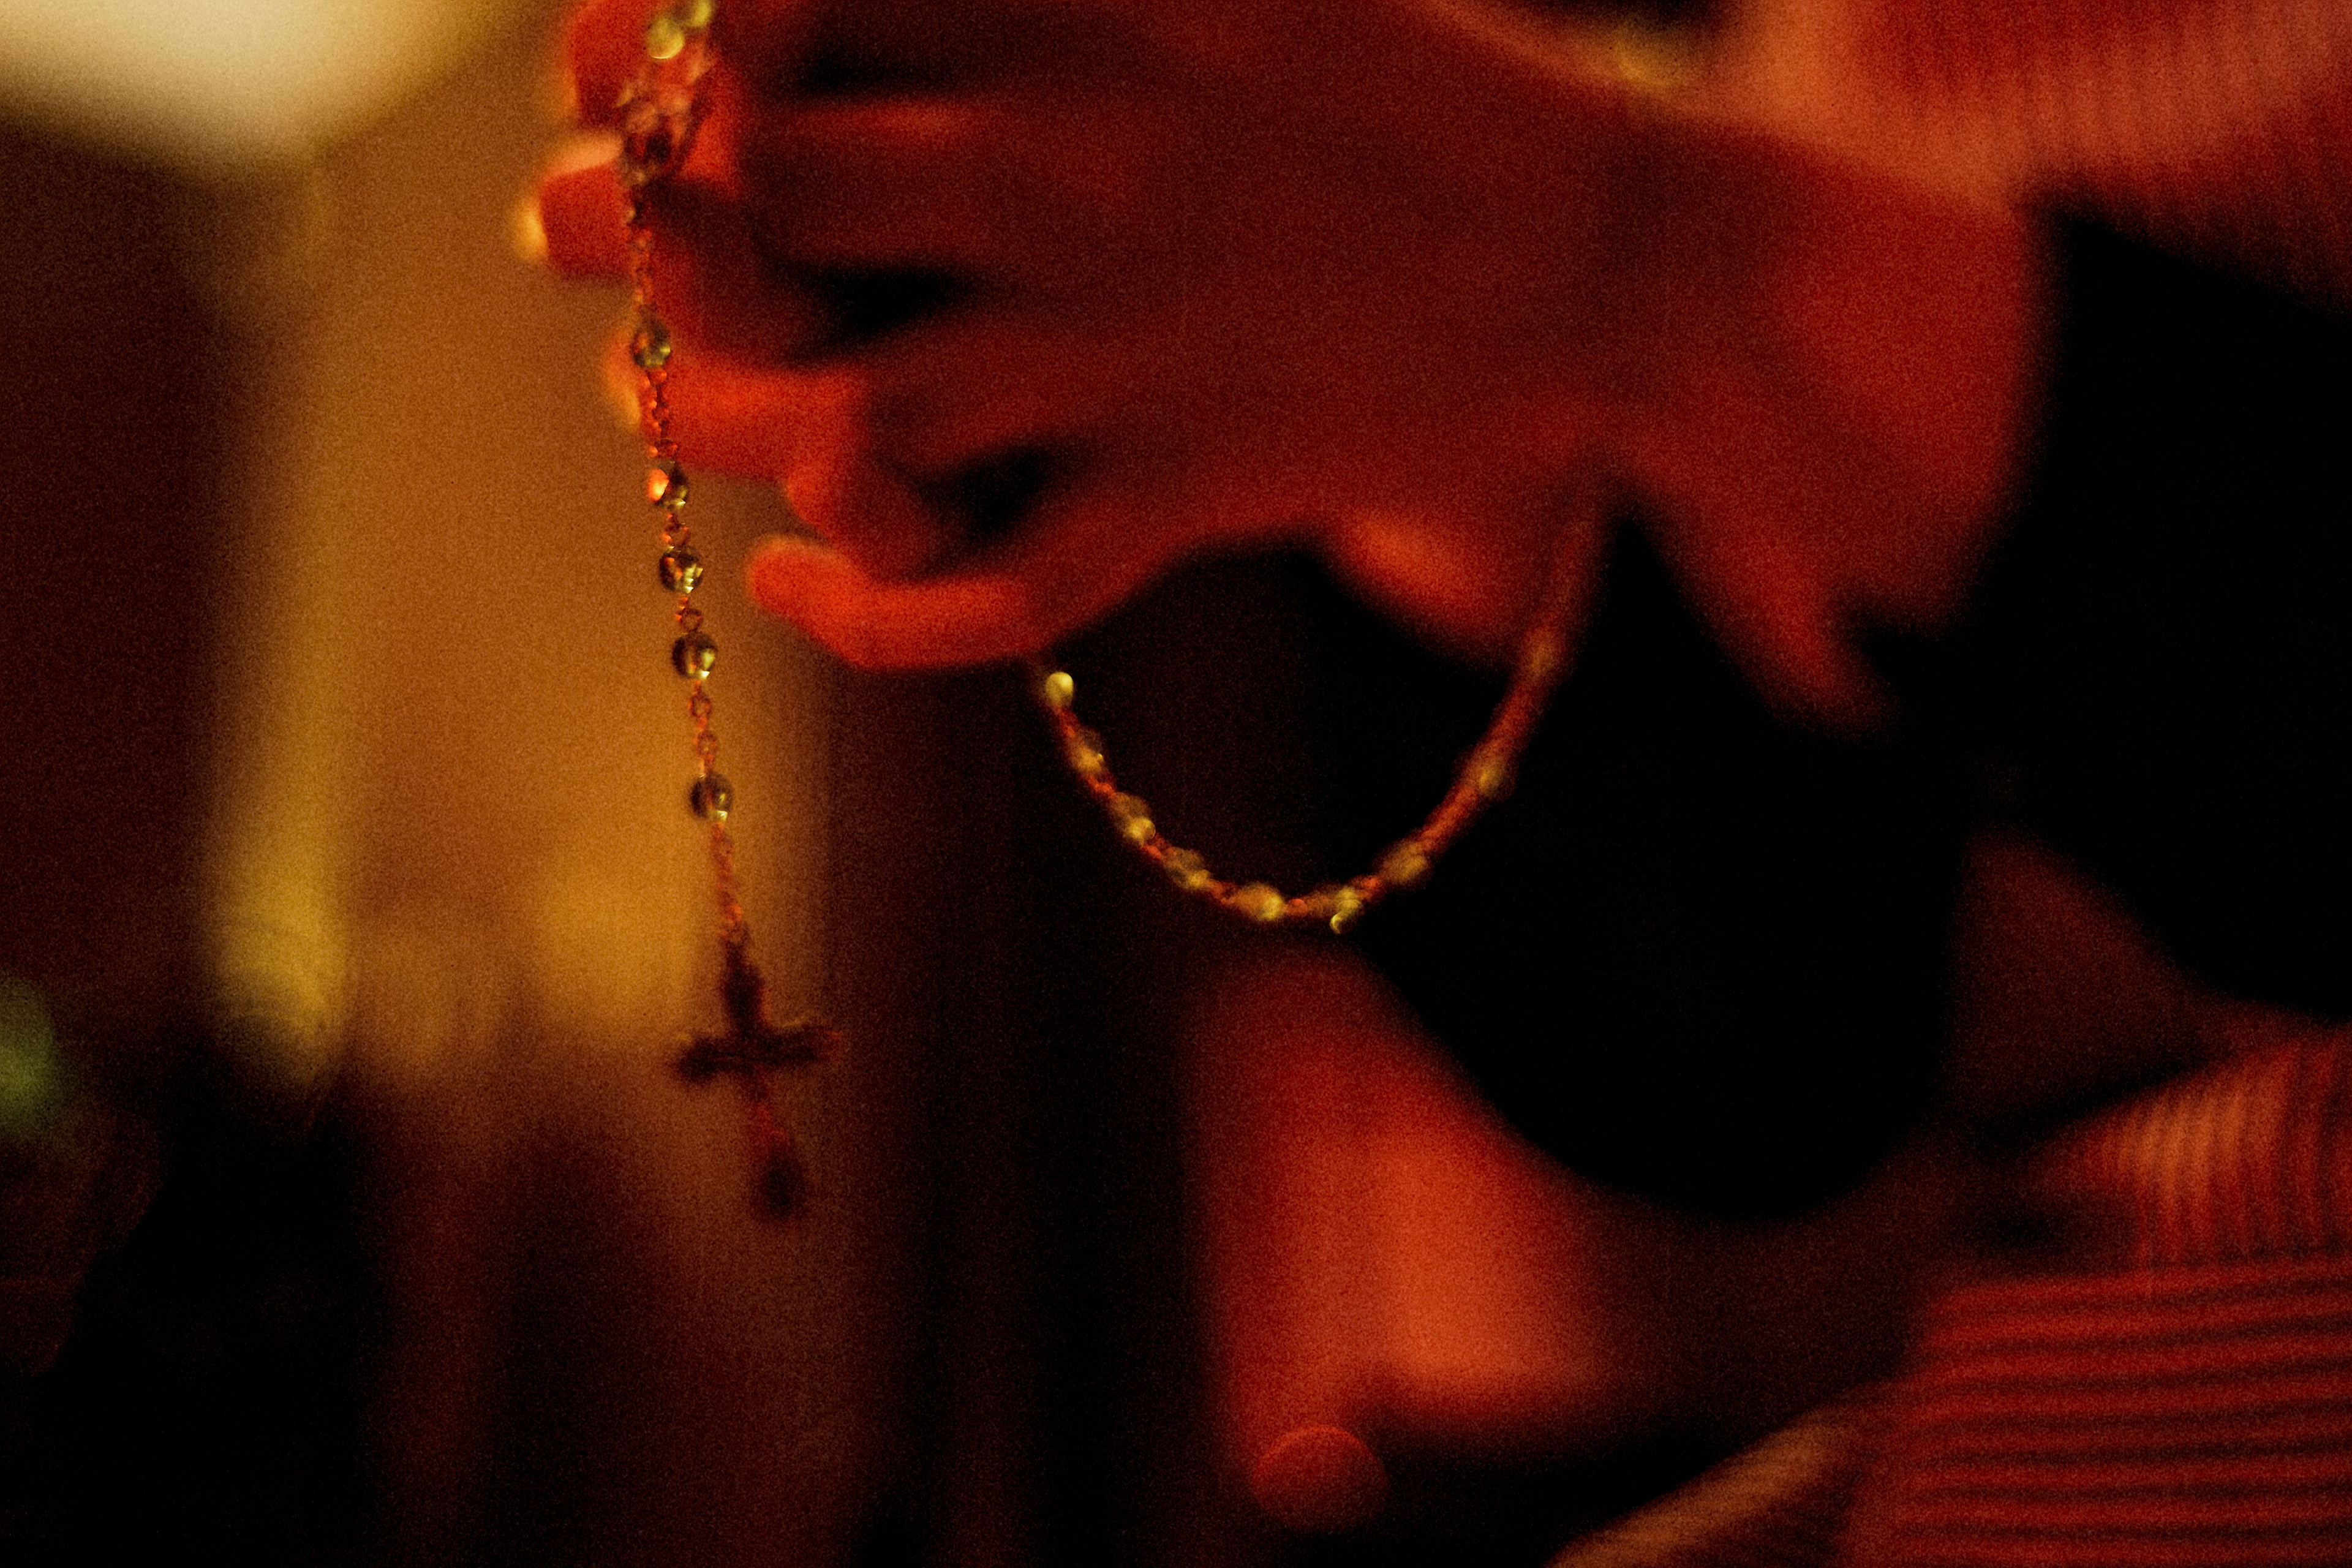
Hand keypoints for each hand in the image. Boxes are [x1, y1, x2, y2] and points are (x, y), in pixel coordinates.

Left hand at [542, 0, 1633, 667]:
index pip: (782, 16)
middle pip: (766, 198)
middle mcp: (1071, 174)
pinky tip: (792, 581)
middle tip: (559, 226)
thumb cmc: (1412, 90)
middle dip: (628, 217)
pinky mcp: (1185, 493)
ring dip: (706, 418)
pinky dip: (870, 611)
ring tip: (652, 408)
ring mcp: (1123, 348)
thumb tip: (832, 3)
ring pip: (836, 411)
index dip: (654, 46)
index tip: (607, 68)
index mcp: (1073, 14)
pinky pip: (992, 587)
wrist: (1616, 253)